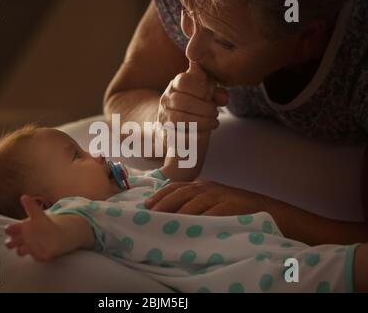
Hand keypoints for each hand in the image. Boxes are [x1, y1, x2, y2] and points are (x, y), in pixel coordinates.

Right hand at [5, 195, 64, 261]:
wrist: (56, 235)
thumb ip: (31, 206)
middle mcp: (22, 240)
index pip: (10, 229)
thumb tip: (24, 196)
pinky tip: (39, 251)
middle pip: (11, 243)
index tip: (9, 229)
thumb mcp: (37, 214)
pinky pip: (35, 256)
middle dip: (10, 243)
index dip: (9, 229)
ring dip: (21, 249)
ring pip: (21, 251)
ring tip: (25, 247)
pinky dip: (36, 254)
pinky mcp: (38, 255)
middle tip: (10, 242)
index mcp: (21, 229)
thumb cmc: (43, 224)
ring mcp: (29, 248)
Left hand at [145, 180, 270, 215]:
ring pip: (195, 202)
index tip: (146, 204)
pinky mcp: (230, 206)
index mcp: (202, 186)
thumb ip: (194, 203)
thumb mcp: (212, 200)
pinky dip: (200, 219)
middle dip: (165, 203)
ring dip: (178, 212)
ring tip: (166, 222)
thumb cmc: (234, 208)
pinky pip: (212, 213)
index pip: (177, 187)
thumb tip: (169, 215)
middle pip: (182, 192)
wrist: (264, 208)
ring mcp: (220, 196)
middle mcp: (208, 188)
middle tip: (151, 214)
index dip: (161, 195)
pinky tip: (190, 227)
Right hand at [157, 61, 227, 132]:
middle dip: (203, 108)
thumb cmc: (196, 106)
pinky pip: (175, 136)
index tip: (210, 95)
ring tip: (213, 123)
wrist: (177, 126)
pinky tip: (202, 136)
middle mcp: (166, 100)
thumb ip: (216, 94)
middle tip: (215, 113)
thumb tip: (224, 99)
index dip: (199, 87)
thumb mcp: (206, 95)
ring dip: (201, 121)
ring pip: (179, 118)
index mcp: (175, 85)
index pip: (183, 81)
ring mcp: (164, 117)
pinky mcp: (165, 134)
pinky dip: (191, 137)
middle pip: (181, 101)